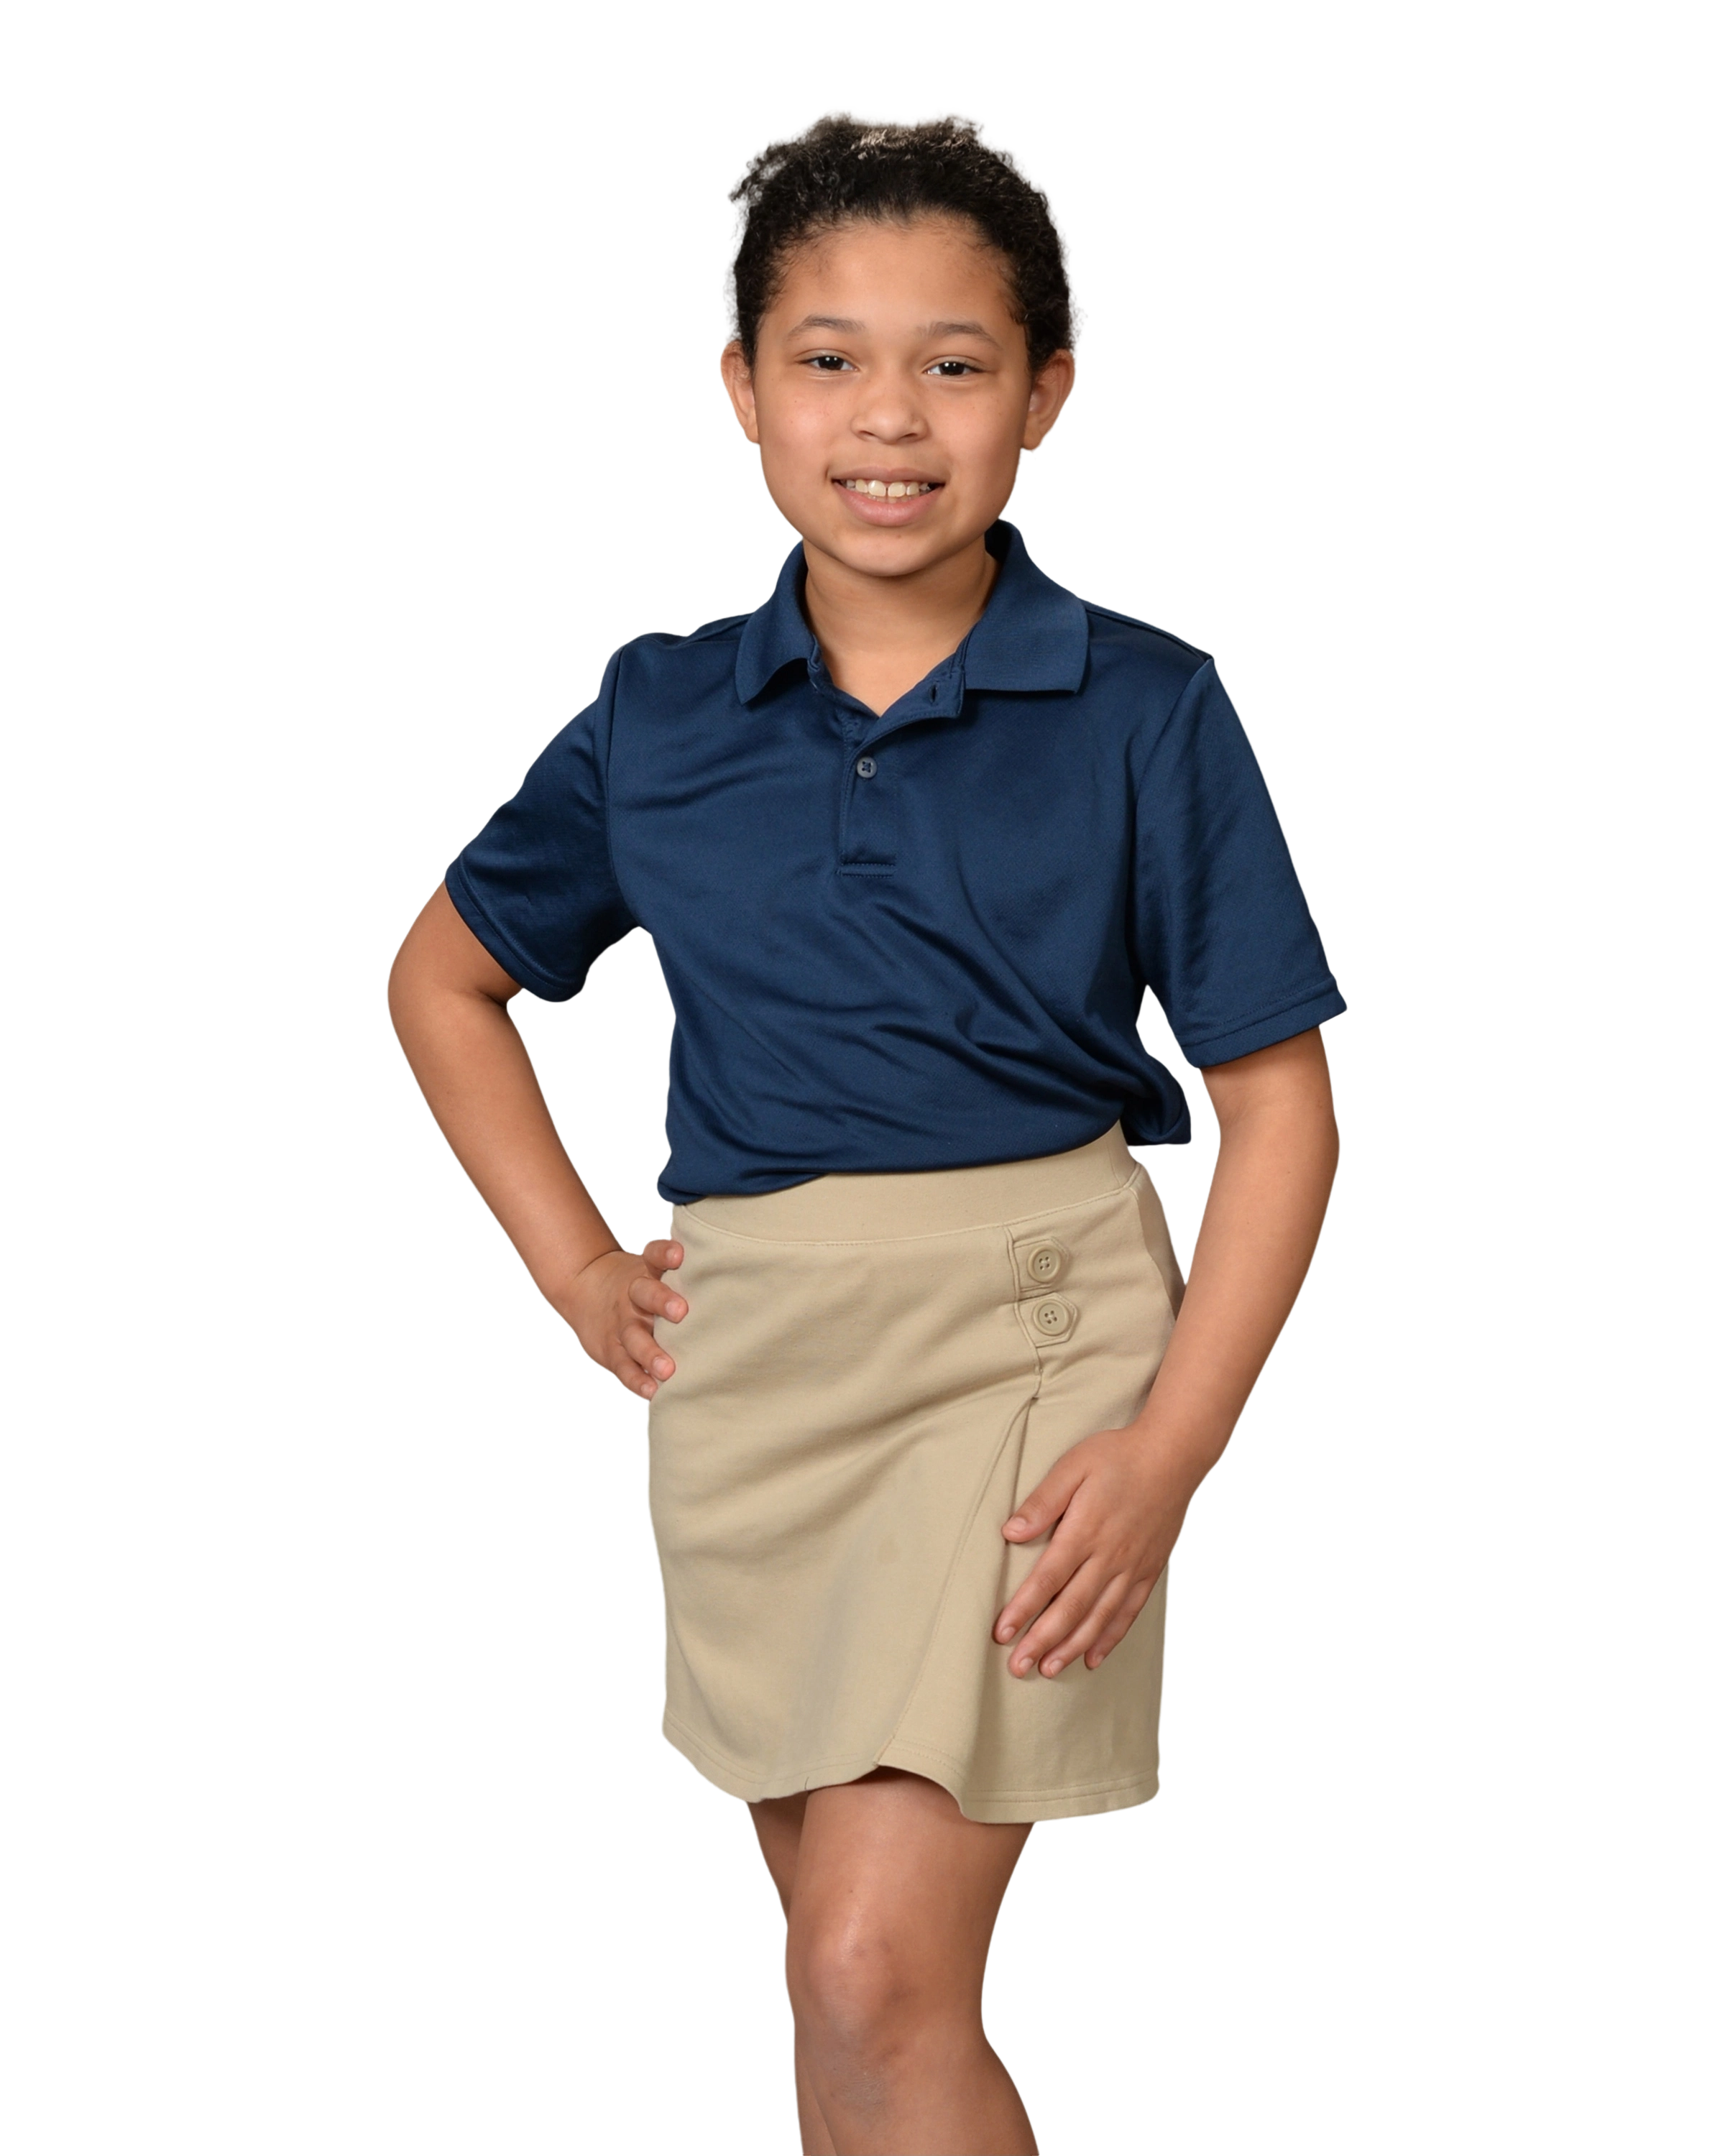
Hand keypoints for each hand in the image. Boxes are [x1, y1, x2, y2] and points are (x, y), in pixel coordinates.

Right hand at [562, 1237, 686, 1402]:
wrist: (585, 1289)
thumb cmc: (642, 1285)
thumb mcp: (654, 1270)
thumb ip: (686, 1274)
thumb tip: (740, 1278)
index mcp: (647, 1272)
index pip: (655, 1256)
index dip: (665, 1253)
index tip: (680, 1255)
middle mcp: (633, 1295)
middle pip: (644, 1294)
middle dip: (662, 1301)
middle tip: (681, 1312)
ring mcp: (621, 1324)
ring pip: (634, 1336)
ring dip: (650, 1352)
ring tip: (667, 1369)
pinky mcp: (612, 1350)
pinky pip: (624, 1365)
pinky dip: (637, 1379)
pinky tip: (652, 1391)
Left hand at [993, 1425, 1196, 1677]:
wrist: (1174, 1454)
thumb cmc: (1118, 1456)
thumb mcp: (1073, 1466)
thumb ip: (1043, 1501)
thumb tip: (1010, 1532)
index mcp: (1085, 1530)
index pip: (1047, 1579)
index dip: (1023, 1609)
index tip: (1002, 1633)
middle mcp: (1109, 1556)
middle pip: (1071, 1608)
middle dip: (1041, 1640)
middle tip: (1017, 1667)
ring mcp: (1132, 1567)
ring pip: (1098, 1617)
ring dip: (1072, 1647)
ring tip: (1048, 1670)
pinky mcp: (1149, 1570)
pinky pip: (1128, 1612)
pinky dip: (1109, 1638)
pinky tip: (1093, 1658)